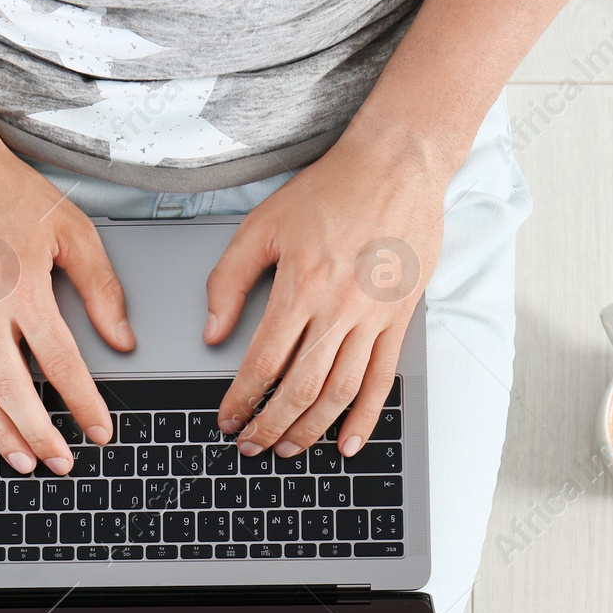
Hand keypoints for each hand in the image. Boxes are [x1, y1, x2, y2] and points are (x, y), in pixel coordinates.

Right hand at [0, 142, 133, 474]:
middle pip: (14, 391)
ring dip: (0, 433)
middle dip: (40, 435)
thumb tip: (122, 340)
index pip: (61, 364)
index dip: (84, 404)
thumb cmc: (6, 190)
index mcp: (24, 289)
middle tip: (62, 462)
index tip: (101, 431)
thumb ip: (101, 288)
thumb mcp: (72, 229)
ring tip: (23, 461)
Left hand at [206, 129, 452, 457]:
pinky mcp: (400, 318)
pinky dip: (366, 418)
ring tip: (288, 448)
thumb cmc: (329, 190)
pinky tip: (348, 443)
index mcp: (300, 287)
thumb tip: (212, 333)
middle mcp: (339, 308)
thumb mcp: (261, 226)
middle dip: (270, 426)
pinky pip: (382, 380)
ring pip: (339, 392)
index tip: (228, 419)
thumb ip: (228, 281)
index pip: (263, 362)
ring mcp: (374, 317)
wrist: (396, 164)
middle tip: (251, 445)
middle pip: (300, 388)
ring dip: (311, 429)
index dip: (241, 399)